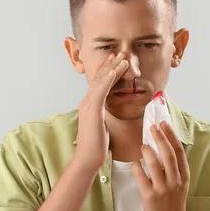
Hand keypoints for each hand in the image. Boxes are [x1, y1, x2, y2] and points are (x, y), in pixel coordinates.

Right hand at [73, 52, 128, 172]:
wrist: (87, 158)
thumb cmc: (96, 145)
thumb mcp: (102, 126)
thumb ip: (104, 116)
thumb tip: (109, 113)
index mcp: (90, 105)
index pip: (99, 83)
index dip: (108, 70)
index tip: (116, 60)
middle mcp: (87, 101)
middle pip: (99, 78)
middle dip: (110, 64)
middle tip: (120, 52)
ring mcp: (88, 105)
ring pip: (101, 81)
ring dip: (112, 67)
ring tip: (122, 57)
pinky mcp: (92, 110)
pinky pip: (100, 91)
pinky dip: (107, 79)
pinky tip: (114, 71)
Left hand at [132, 120, 189, 210]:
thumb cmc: (173, 201)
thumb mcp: (180, 183)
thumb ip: (175, 167)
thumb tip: (164, 144)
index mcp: (184, 176)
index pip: (179, 151)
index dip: (171, 135)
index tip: (164, 123)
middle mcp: (175, 181)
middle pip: (168, 154)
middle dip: (160, 137)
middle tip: (152, 126)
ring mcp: (163, 189)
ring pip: (154, 164)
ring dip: (147, 151)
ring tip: (143, 146)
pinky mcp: (150, 196)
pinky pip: (141, 176)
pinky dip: (137, 167)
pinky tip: (135, 164)